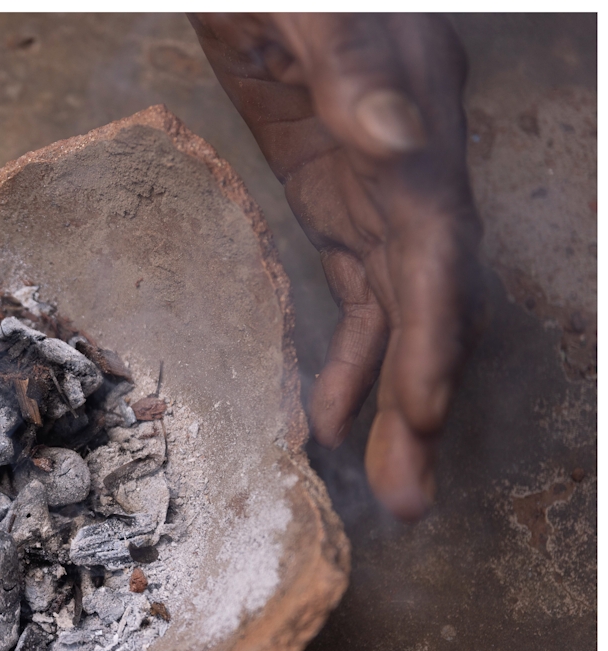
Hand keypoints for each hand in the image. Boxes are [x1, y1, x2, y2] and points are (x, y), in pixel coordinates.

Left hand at [190, 13, 482, 520]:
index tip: (426, 414)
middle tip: (411, 500)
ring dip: (388, 398)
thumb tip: (395, 147)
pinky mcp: (336, 195)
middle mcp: (411, 166)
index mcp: (416, 120)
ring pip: (394, 309)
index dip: (437, 332)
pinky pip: (353, 290)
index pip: (436, 247)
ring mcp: (376, 186)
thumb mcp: (316, 10)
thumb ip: (357, 72)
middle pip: (427, 298)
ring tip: (382, 485)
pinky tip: (330, 415)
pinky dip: (346, 355)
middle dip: (423, 398)